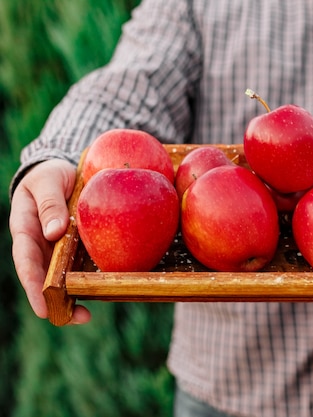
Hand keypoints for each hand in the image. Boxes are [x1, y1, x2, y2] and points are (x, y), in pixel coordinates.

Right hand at [9, 159, 91, 323]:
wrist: (63, 170)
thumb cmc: (49, 175)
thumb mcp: (47, 182)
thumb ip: (49, 204)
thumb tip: (54, 232)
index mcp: (26, 229)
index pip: (27, 261)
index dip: (33, 286)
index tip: (43, 307)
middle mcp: (40, 244)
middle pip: (44, 278)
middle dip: (56, 301)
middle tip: (75, 319)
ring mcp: (57, 248)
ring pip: (61, 276)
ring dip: (72, 296)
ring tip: (86, 316)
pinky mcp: (74, 247)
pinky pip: (80, 265)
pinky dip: (88, 278)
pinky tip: (101, 289)